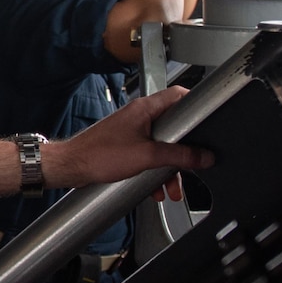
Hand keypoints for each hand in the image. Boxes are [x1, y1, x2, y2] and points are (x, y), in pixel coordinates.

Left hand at [48, 86, 212, 189]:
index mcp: (145, 108)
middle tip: (190, 165)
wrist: (72, 167)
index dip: (197, 106)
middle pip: (175, 126)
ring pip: (162, 145)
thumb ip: (179, 156)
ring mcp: (132, 129)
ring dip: (168, 168)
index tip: (209, 121)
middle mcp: (139, 115)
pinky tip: (156, 187)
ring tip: (171, 187)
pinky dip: (155, 171)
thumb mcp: (147, 157)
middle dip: (183, 151)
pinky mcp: (126, 144)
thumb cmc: (98, 155)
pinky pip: (149, 154)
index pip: (180, 95)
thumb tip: (203, 156)